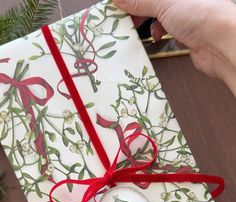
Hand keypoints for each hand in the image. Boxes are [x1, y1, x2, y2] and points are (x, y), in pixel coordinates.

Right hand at [113, 0, 235, 94]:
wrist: (220, 42)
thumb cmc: (198, 13)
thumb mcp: (162, 2)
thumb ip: (139, 0)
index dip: (134, 0)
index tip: (119, 5)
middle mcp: (182, 0)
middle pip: (153, 3)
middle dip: (139, 10)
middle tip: (127, 20)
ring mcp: (186, 15)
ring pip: (160, 16)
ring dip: (149, 23)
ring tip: (143, 29)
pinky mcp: (187, 34)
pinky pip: (167, 31)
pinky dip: (160, 34)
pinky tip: (158, 37)